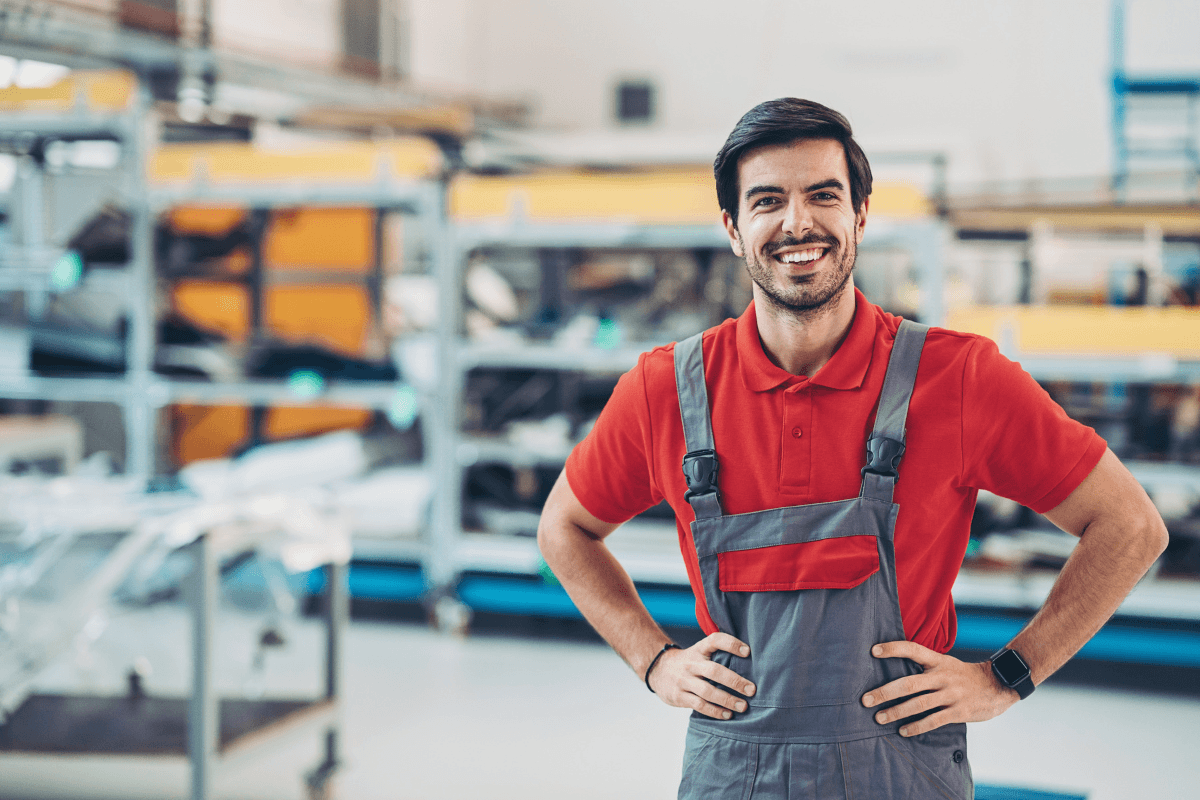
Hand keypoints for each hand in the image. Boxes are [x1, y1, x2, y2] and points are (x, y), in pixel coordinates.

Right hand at [648, 633, 756, 719]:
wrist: (657, 670)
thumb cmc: (688, 663)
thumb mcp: (698, 652)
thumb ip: (717, 655)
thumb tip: (749, 663)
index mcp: (698, 649)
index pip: (714, 640)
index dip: (731, 644)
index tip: (748, 651)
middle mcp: (691, 663)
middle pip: (714, 670)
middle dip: (735, 681)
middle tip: (752, 690)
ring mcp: (683, 680)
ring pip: (707, 691)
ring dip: (727, 700)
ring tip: (743, 706)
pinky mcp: (679, 696)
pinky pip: (699, 705)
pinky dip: (715, 711)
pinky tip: (727, 714)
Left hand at [861, 640, 1018, 736]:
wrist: (997, 685)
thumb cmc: (964, 676)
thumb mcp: (946, 663)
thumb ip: (925, 667)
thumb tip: (894, 674)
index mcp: (938, 660)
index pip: (912, 649)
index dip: (893, 648)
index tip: (873, 651)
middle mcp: (942, 676)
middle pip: (909, 683)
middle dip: (884, 692)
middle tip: (866, 700)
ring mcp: (951, 694)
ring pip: (918, 704)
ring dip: (896, 712)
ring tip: (879, 718)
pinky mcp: (958, 712)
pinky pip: (933, 721)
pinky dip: (916, 727)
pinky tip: (903, 731)